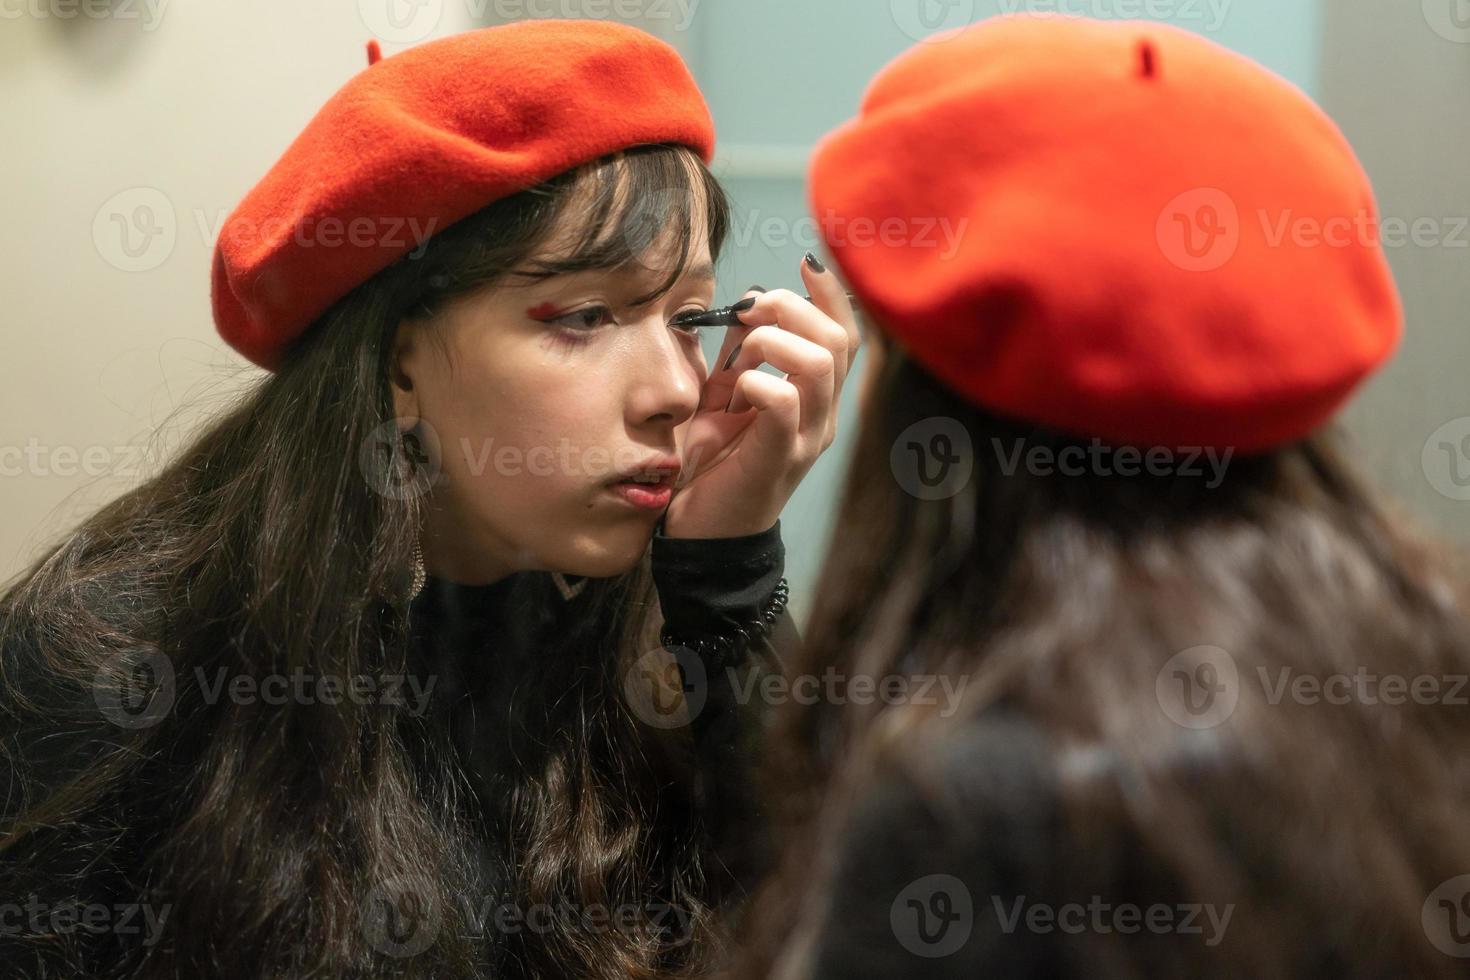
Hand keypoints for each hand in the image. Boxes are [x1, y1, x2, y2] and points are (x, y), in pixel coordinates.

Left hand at [664, 253, 860, 538]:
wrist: (702, 535)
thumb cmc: (713, 465)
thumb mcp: (727, 397)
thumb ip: (742, 353)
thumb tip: (748, 303)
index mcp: (817, 401)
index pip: (848, 335)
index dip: (831, 293)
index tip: (803, 263)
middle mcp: (823, 419)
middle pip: (838, 340)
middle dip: (790, 308)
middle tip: (749, 314)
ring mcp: (805, 441)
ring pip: (819, 363)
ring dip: (770, 344)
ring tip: (739, 363)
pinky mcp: (778, 459)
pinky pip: (783, 401)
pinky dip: (755, 381)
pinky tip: (734, 393)